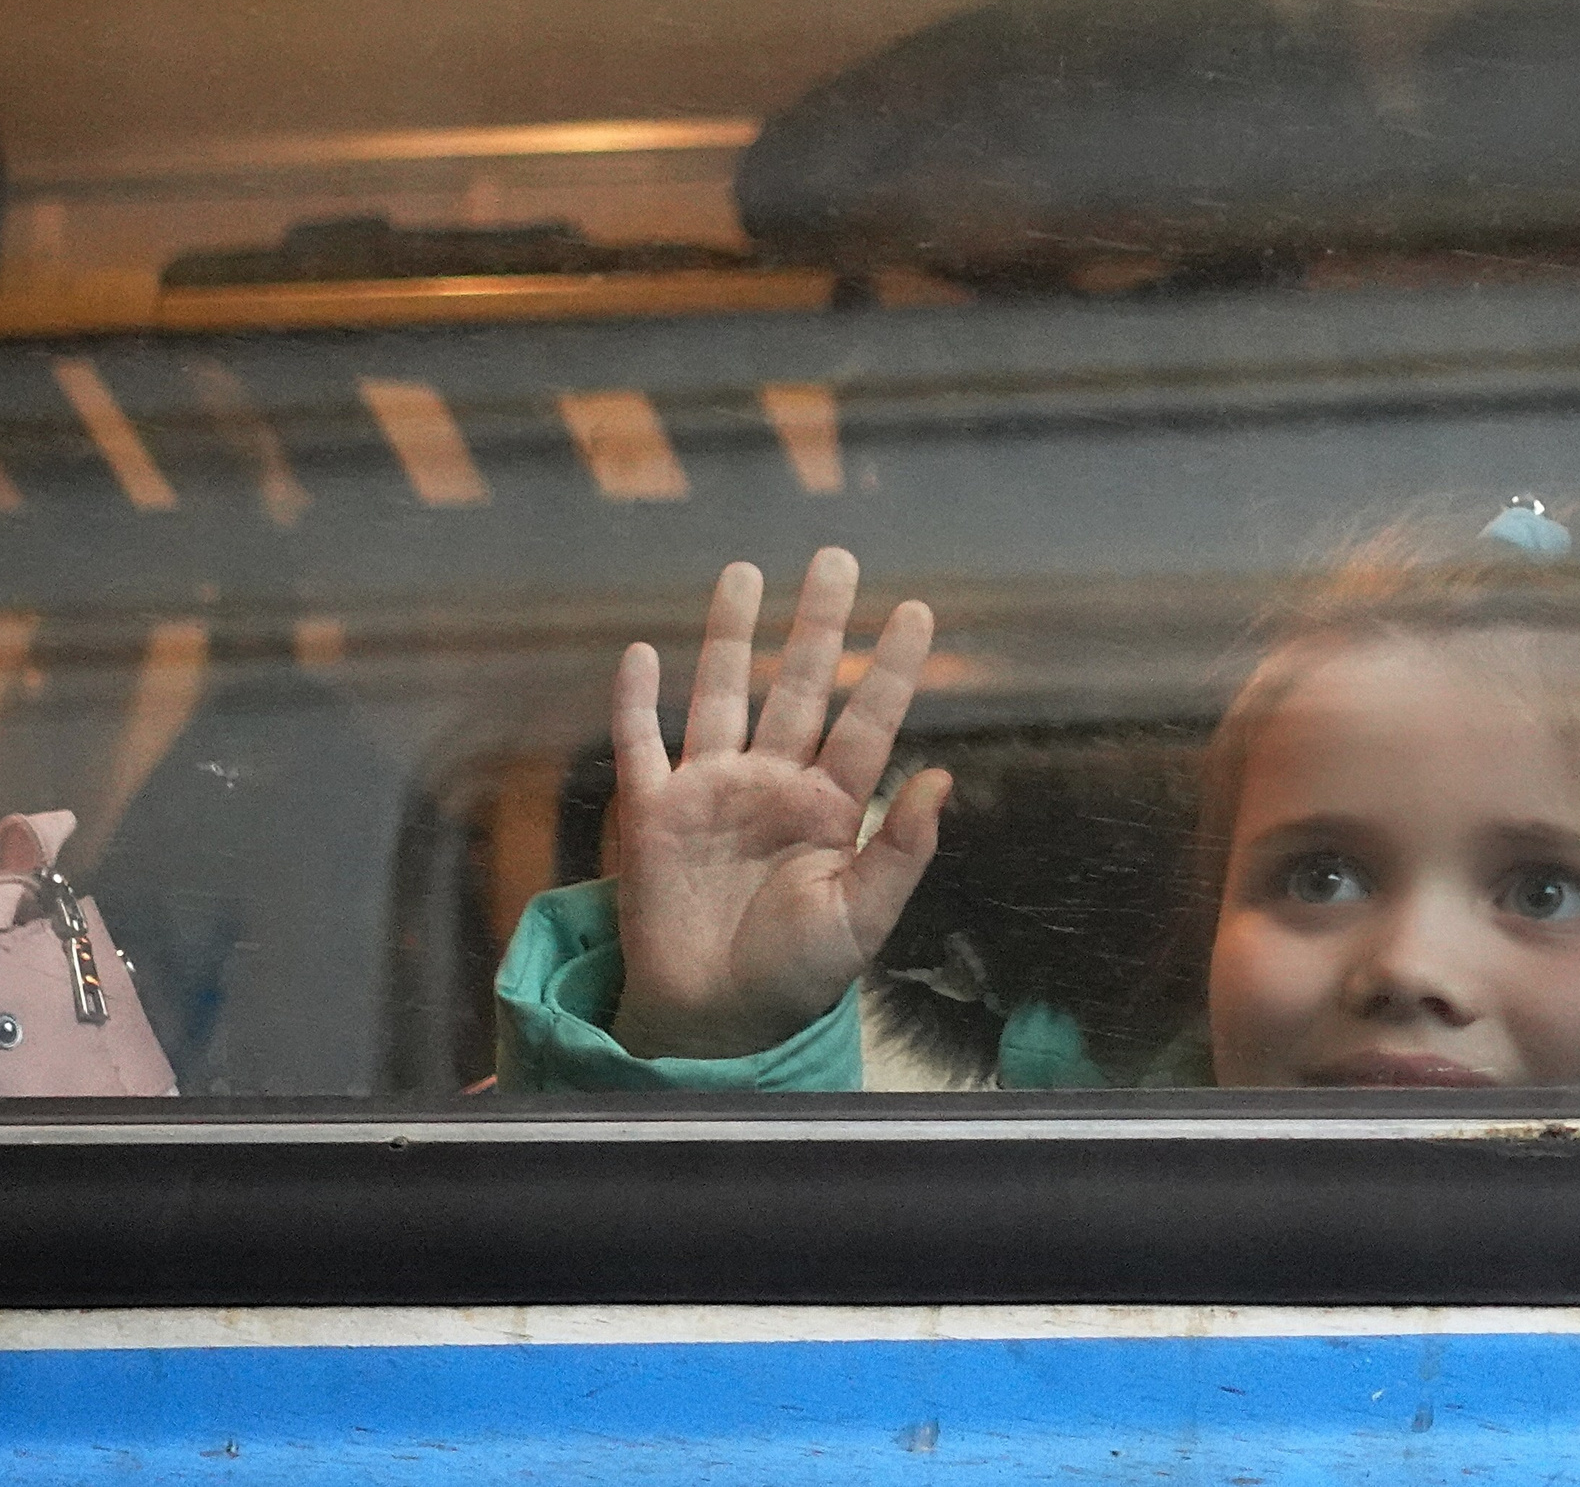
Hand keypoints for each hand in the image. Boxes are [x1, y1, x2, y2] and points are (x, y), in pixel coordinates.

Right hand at [609, 548, 949, 1058]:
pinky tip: (641, 652)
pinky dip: (635, 700)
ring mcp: (710, 793)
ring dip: (732, 635)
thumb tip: (943, 778)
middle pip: (798, 686)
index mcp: (829, 809)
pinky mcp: (652, 814)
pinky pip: (640, 744)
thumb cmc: (794, 977)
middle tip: (837, 559)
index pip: (866, 722)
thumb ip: (900, 850)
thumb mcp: (861, 920)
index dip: (891, 668)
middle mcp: (771, 786)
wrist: (714, 1020)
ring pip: (721, 694)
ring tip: (744, 574)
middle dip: (818, 624)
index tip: (917, 611)